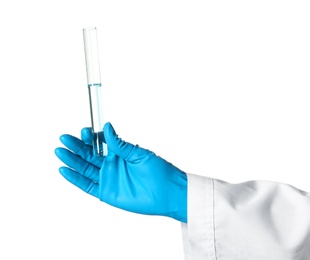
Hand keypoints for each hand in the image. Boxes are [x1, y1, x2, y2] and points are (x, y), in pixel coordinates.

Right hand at [55, 122, 186, 222]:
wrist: (167, 192)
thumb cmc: (158, 171)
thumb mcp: (138, 153)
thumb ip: (120, 144)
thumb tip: (107, 127)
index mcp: (119, 153)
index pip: (99, 143)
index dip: (90, 137)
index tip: (84, 131)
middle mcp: (111, 165)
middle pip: (88, 154)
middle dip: (76, 146)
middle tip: (65, 139)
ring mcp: (108, 178)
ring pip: (85, 168)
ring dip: (72, 160)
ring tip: (60, 151)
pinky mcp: (106, 192)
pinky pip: (87, 185)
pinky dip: (75, 178)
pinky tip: (65, 170)